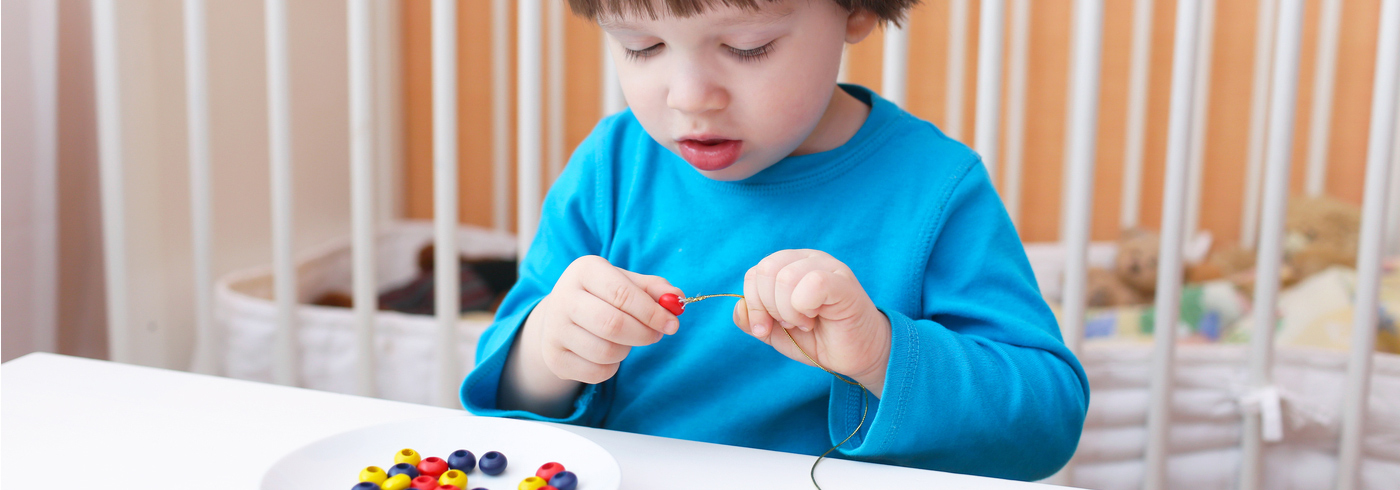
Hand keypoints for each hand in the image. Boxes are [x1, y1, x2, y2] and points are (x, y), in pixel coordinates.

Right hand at [527, 255, 680, 384]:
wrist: (560, 317)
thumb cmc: (603, 296)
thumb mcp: (627, 283)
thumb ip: (655, 289)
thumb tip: (677, 299)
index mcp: (584, 271)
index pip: (622, 294)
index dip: (652, 312)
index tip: (672, 324)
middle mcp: (563, 297)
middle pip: (613, 325)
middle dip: (644, 334)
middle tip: (656, 335)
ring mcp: (554, 330)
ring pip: (606, 351)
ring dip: (627, 350)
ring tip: (627, 340)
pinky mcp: (554, 358)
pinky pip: (597, 372)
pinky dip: (613, 367)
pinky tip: (609, 353)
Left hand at [733, 250, 890, 396]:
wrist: (856, 356)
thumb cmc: (819, 339)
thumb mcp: (777, 333)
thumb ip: (755, 320)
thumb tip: (738, 308)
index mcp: (789, 265)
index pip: (755, 272)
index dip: (753, 304)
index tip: (764, 329)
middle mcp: (807, 259)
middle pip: (765, 270)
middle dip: (769, 307)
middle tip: (790, 324)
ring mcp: (827, 266)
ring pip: (784, 278)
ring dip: (789, 311)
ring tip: (806, 322)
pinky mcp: (843, 282)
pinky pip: (812, 283)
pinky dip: (805, 308)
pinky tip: (815, 318)